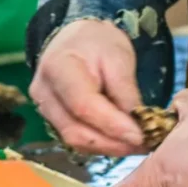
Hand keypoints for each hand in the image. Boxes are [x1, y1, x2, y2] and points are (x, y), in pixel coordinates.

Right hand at [30, 20, 145, 155]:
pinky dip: (100, 144)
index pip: (83, 105)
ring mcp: (44, 108)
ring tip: (135, 145)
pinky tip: (120, 141)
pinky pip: (75, 139)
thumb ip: (125, 91)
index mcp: (58, 67)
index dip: (112, 125)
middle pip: (76, 131)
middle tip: (143, 145)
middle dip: (112, 143)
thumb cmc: (97, 43)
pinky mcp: (51, 119)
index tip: (140, 135)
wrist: (74, 39)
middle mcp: (44, 92)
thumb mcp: (118, 57)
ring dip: (108, 147)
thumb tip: (137, 127)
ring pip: (74, 140)